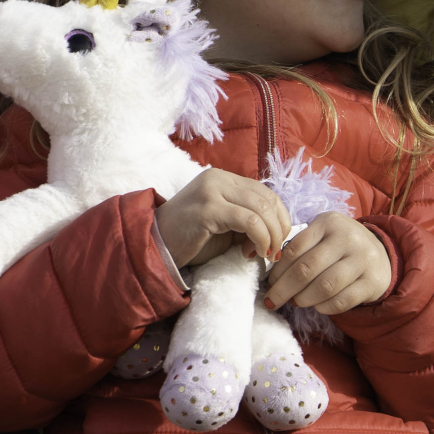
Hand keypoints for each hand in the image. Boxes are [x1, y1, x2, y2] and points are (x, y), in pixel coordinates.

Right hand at [154, 169, 291, 267]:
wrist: (154, 247)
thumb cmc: (190, 240)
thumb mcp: (224, 223)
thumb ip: (247, 218)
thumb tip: (278, 229)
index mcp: (223, 178)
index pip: (266, 192)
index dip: (280, 217)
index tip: (277, 242)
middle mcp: (218, 178)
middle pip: (267, 199)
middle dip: (279, 228)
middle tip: (274, 252)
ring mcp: (212, 191)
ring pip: (261, 208)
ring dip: (271, 235)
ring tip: (264, 254)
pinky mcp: (208, 208)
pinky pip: (248, 221)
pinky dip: (260, 238)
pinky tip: (253, 253)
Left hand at [264, 212, 391, 315]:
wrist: (381, 254)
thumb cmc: (340, 247)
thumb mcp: (322, 236)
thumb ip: (300, 248)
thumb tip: (272, 277)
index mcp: (329, 223)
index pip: (294, 249)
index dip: (277, 271)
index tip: (269, 284)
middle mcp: (348, 238)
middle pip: (306, 269)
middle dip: (283, 289)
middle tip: (272, 301)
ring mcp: (363, 259)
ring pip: (324, 286)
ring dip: (304, 299)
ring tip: (297, 301)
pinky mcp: (372, 282)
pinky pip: (341, 301)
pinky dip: (324, 307)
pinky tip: (318, 305)